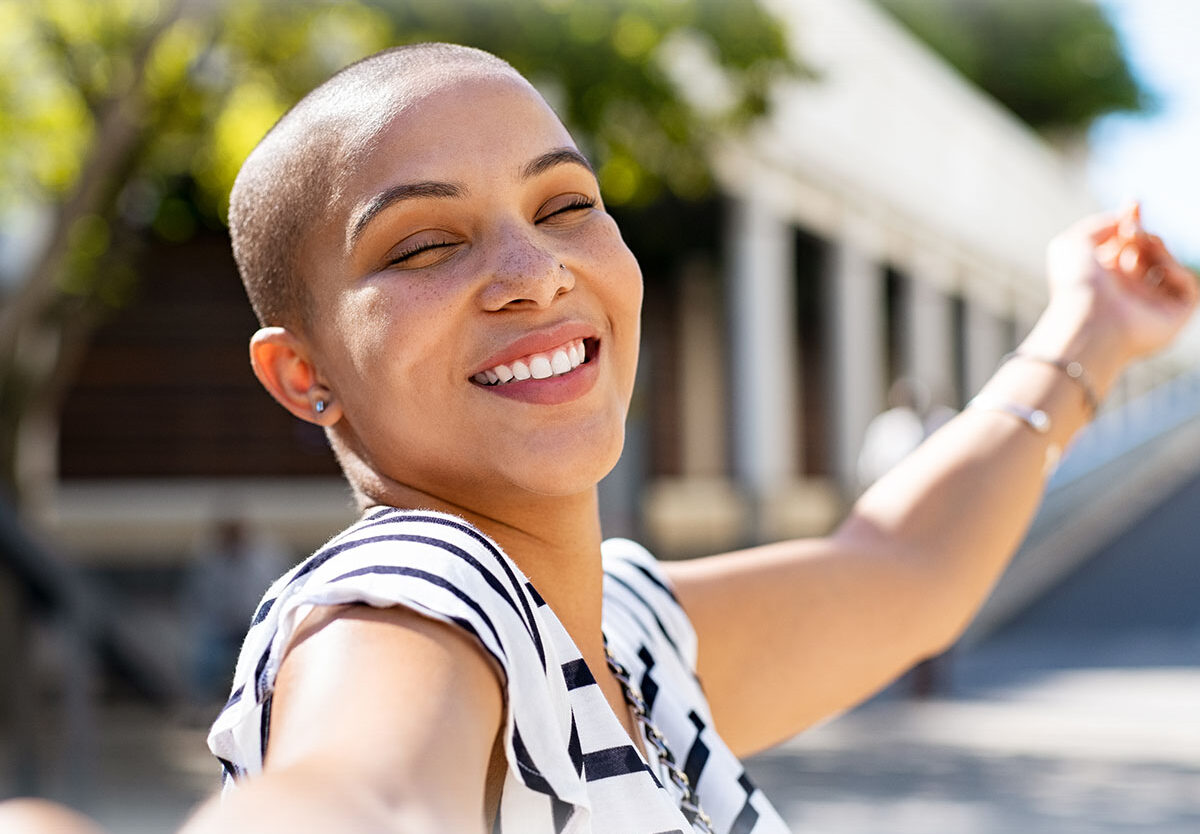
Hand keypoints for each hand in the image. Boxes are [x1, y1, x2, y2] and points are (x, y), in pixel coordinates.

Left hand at [1046, 204, 1197, 361]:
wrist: (1089, 318)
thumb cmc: (1077, 284)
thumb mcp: (1073, 244)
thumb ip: (1099, 224)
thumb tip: (1124, 219)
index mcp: (1102, 279)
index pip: (1123, 247)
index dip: (1131, 222)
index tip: (1134, 203)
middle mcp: (1125, 293)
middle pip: (1146, 252)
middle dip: (1142, 233)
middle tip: (1131, 230)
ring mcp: (1149, 306)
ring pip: (1166, 264)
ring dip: (1157, 247)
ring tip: (1140, 244)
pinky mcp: (1172, 319)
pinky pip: (1186, 287)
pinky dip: (1176, 270)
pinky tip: (1159, 268)